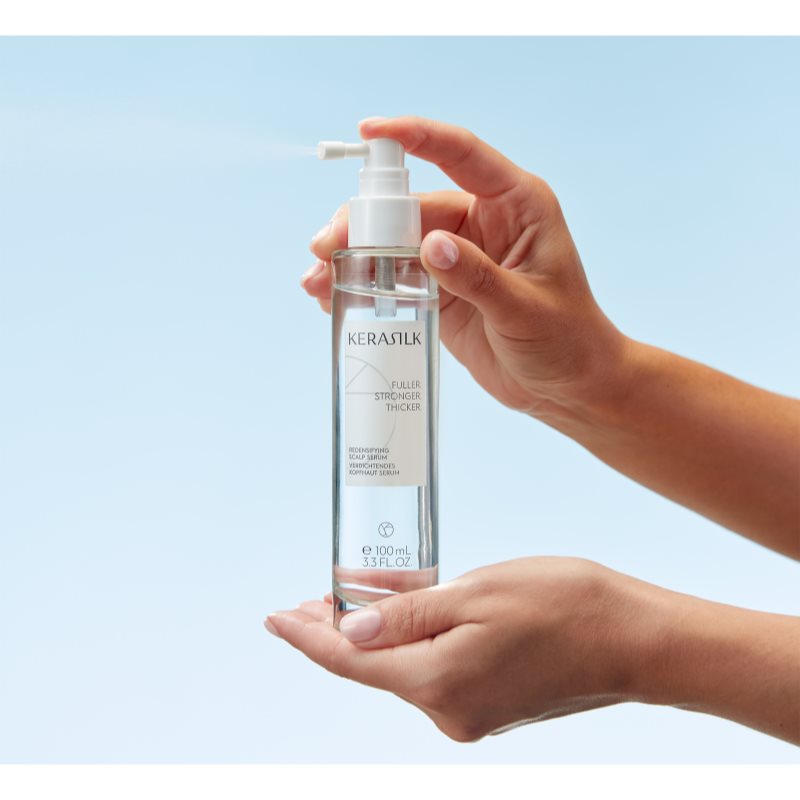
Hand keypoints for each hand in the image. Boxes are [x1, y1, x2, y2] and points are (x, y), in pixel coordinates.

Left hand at [265, 558, 649, 741]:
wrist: (634, 639)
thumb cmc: (562, 605)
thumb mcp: (474, 594)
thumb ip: (407, 617)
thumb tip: (349, 633)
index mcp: (437, 682)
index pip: (349, 661)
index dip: (307, 637)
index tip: (275, 618)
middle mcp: (448, 710)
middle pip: (374, 666)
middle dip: (339, 631)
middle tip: (310, 598)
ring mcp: (471, 712)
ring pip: (405, 666)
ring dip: (380, 632)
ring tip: (358, 592)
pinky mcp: (491, 704)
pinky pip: (435, 670)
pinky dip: (414, 640)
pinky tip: (408, 612)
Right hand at [303, 116, 626, 416]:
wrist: (567, 388)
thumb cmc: (567, 341)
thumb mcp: (525, 309)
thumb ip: (477, 278)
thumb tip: (428, 246)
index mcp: (514, 206)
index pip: (460, 154)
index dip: (415, 136)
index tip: (370, 131)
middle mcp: (481, 221)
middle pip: (411, 206)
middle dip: (363, 222)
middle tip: (325, 247)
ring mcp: (456, 255)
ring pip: (394, 241)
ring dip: (354, 255)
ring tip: (317, 281)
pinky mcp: (440, 289)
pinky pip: (395, 276)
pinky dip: (364, 283)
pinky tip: (334, 295)